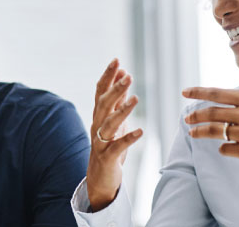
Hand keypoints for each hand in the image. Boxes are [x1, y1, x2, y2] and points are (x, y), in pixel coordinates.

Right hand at [84, 59, 143, 211]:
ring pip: (109, 123)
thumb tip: (123, 76)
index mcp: (99, 116)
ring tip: (135, 98)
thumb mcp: (114, 121)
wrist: (99, 178)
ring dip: (122, 110)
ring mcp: (100, 142)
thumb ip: (118, 101)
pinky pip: (117, 147)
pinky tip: (141, 132)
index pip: (100, 92)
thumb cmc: (109, 147)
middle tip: (128, 76)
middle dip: (115, 89)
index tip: (117, 60)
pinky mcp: (107, 157)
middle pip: (103, 104)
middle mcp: (97, 126)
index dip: (108, 76)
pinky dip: (128, 138)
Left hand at [181, 56, 238, 199]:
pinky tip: (225, 148)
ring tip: (193, 133)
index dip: (199, 92)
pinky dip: (223, 148)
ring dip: (200, 132)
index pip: (219, 93)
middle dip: (195, 115)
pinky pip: (226, 149)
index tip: (185, 92)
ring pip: (215, 131)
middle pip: (212, 113)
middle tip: (187, 119)